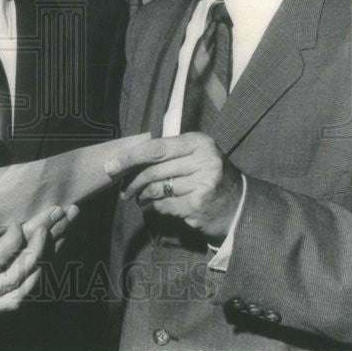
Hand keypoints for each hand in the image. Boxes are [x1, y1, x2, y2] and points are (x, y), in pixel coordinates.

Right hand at [0, 205, 70, 319]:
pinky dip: (25, 281)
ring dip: (39, 268)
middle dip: (40, 250)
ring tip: (56, 240)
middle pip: (16, 281)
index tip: (22, 219)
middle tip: (53, 224)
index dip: (17, 236)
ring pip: (18, 298)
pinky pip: (7, 302)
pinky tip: (37, 260)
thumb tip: (15, 221)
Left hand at [105, 133, 241, 242]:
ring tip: (140, 198)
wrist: (240, 207)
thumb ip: (167, 154)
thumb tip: (127, 159)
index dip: (130, 157)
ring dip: (143, 196)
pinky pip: (165, 206)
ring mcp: (203, 182)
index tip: (111, 165)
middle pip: (153, 169)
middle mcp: (203, 159)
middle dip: (131, 180)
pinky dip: (157, 208)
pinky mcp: (199, 205)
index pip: (155, 147)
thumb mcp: (194, 157)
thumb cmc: (209, 179)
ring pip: (157, 188)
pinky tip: (157, 207)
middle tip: (121, 190)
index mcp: (198, 142)